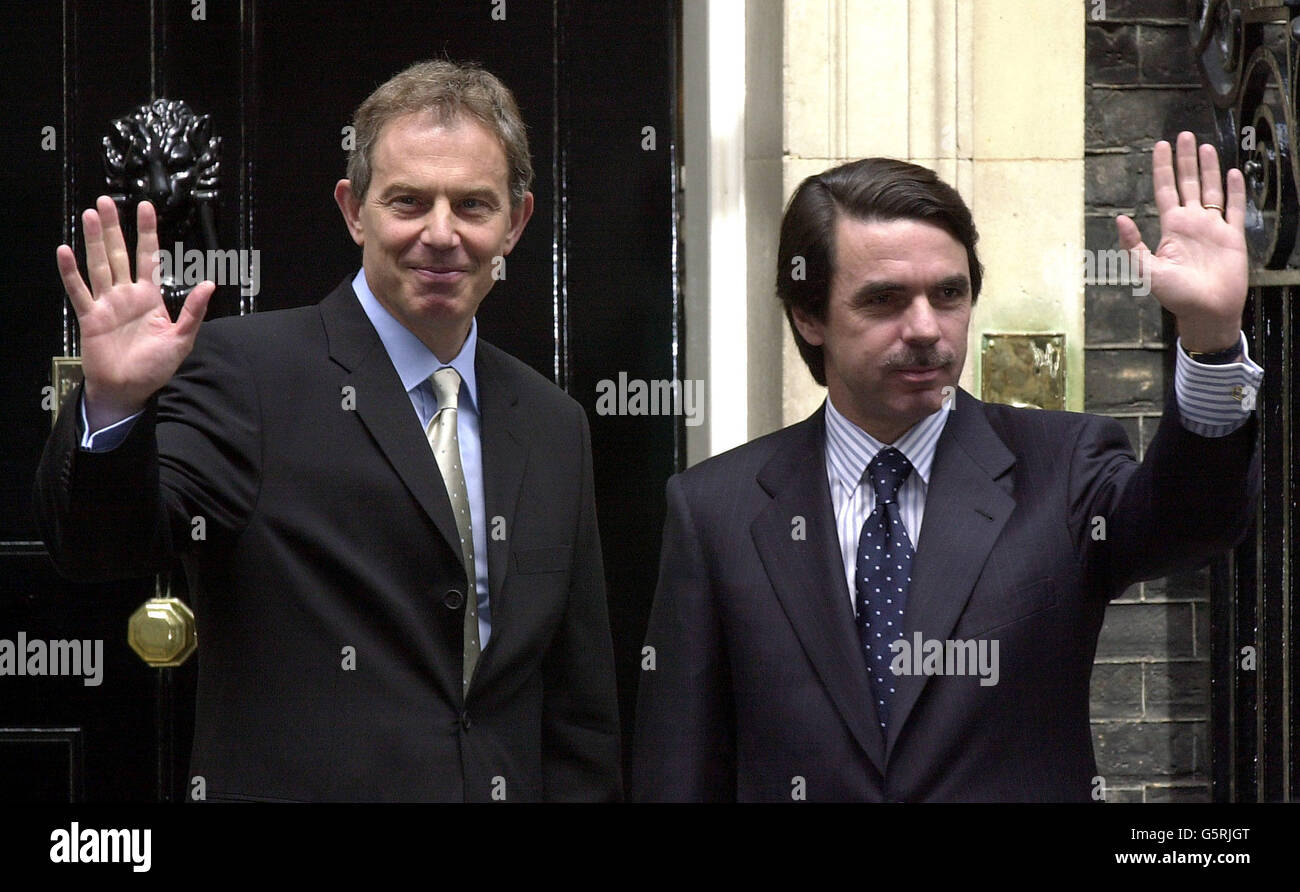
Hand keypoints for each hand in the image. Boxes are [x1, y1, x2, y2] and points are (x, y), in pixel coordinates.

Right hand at [56, 196, 213, 429]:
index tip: (145, 206)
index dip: (147, 232)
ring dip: (93, 241)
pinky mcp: (90, 317)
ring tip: (90, 215)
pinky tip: (65, 251)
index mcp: (150, 297)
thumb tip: (210, 284)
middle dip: (113, 228)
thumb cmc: (156, 367)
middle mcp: (126, 295)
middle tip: (106, 201)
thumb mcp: (182, 339)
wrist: (129, 389)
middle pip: (119, 254)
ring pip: (99, 265)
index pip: (149, 257)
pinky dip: (71, 272)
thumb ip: (194, 311)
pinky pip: (79, 291)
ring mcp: (107, 304)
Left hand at [1116, 131, 1247, 352]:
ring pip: (1210, 190)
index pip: (1165, 190)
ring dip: (1209, 169)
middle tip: (1184, 135)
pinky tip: (1233, 173)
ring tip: (1206, 146)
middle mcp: (1190, 223)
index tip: (1160, 145)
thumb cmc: (1175, 296)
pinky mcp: (1233, 236)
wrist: (1206, 311)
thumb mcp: (1147, 271)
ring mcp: (1212, 228)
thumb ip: (1133, 246)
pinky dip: (1235, 191)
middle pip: (1187, 183)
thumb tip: (1119, 218)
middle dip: (1185, 159)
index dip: (1163, 167)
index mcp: (1170, 228)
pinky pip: (1235, 208)